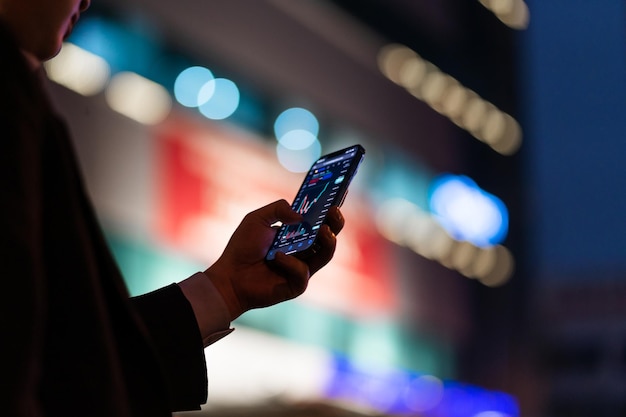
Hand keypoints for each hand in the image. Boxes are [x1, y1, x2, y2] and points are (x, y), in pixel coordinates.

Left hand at [204, 199, 343, 319]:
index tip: (339, 193)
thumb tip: (300, 215)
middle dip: (335, 223)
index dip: (330, 209)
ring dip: (328, 241)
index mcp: (297, 234)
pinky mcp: (297, 285)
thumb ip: (277, 209)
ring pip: (325, 254)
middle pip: (329, 237)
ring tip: (322, 230)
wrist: (229, 276)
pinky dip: (291, 263)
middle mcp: (303, 251)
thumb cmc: (242, 248)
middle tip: (334, 211)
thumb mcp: (257, 219)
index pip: (319, 221)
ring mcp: (302, 268)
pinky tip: (276, 257)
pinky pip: (303, 272)